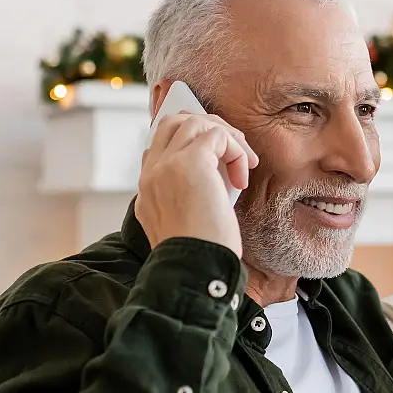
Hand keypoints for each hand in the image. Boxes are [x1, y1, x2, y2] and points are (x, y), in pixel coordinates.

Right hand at [135, 112, 257, 259]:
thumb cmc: (199, 257)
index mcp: (147, 191)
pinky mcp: (189, 163)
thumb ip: (189, 198)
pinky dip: (236, 151)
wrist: (194, 269)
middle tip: (233, 150)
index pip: (158, 146)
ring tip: (244, 162)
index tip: (216, 159)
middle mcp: (151, 174)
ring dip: (225, 136)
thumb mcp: (186, 224)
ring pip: (193, 122)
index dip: (189, 142)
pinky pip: (216, 135)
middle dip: (207, 128)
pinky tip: (243, 178)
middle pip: (171, 123)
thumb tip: (218, 181)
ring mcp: (165, 166)